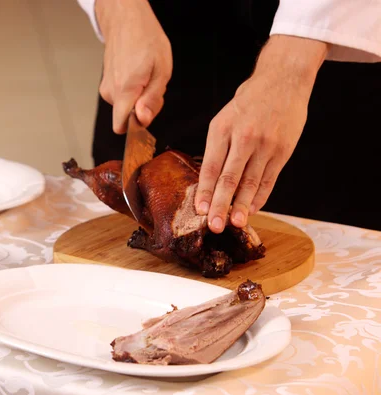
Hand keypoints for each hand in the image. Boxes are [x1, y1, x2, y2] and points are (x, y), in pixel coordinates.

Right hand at [96, 0, 171, 132]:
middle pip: (128, 118)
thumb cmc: (146, 40)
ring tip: (147, 76)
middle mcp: (111, 92)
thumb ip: (152, 99)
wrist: (126, 21)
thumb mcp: (161, 71)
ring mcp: (107, 88)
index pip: (121, 127)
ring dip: (140, 98)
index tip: (148, 113)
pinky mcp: (106, 84)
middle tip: (154, 87)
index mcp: (125, 90)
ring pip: (126, 107)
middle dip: (144, 109)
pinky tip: (139, 74)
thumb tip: (143, 120)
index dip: (138, 126)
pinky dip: (133, 91)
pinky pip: (122, 97)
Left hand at [194, 35, 328, 232]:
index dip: (204, 190)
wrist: (282, 81)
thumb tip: (209, 182)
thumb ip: (217, 148)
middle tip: (214, 225)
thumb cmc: (247, 103)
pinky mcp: (283, 150)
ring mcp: (265, 145)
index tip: (199, 209)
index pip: (211, 166)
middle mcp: (243, 138)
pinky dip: (260, 196)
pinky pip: (269, 179)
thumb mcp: (224, 119)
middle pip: (230, 178)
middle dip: (221, 204)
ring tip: (236, 223)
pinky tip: (252, 209)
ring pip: (251, 182)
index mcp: (222, 129)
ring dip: (243, 205)